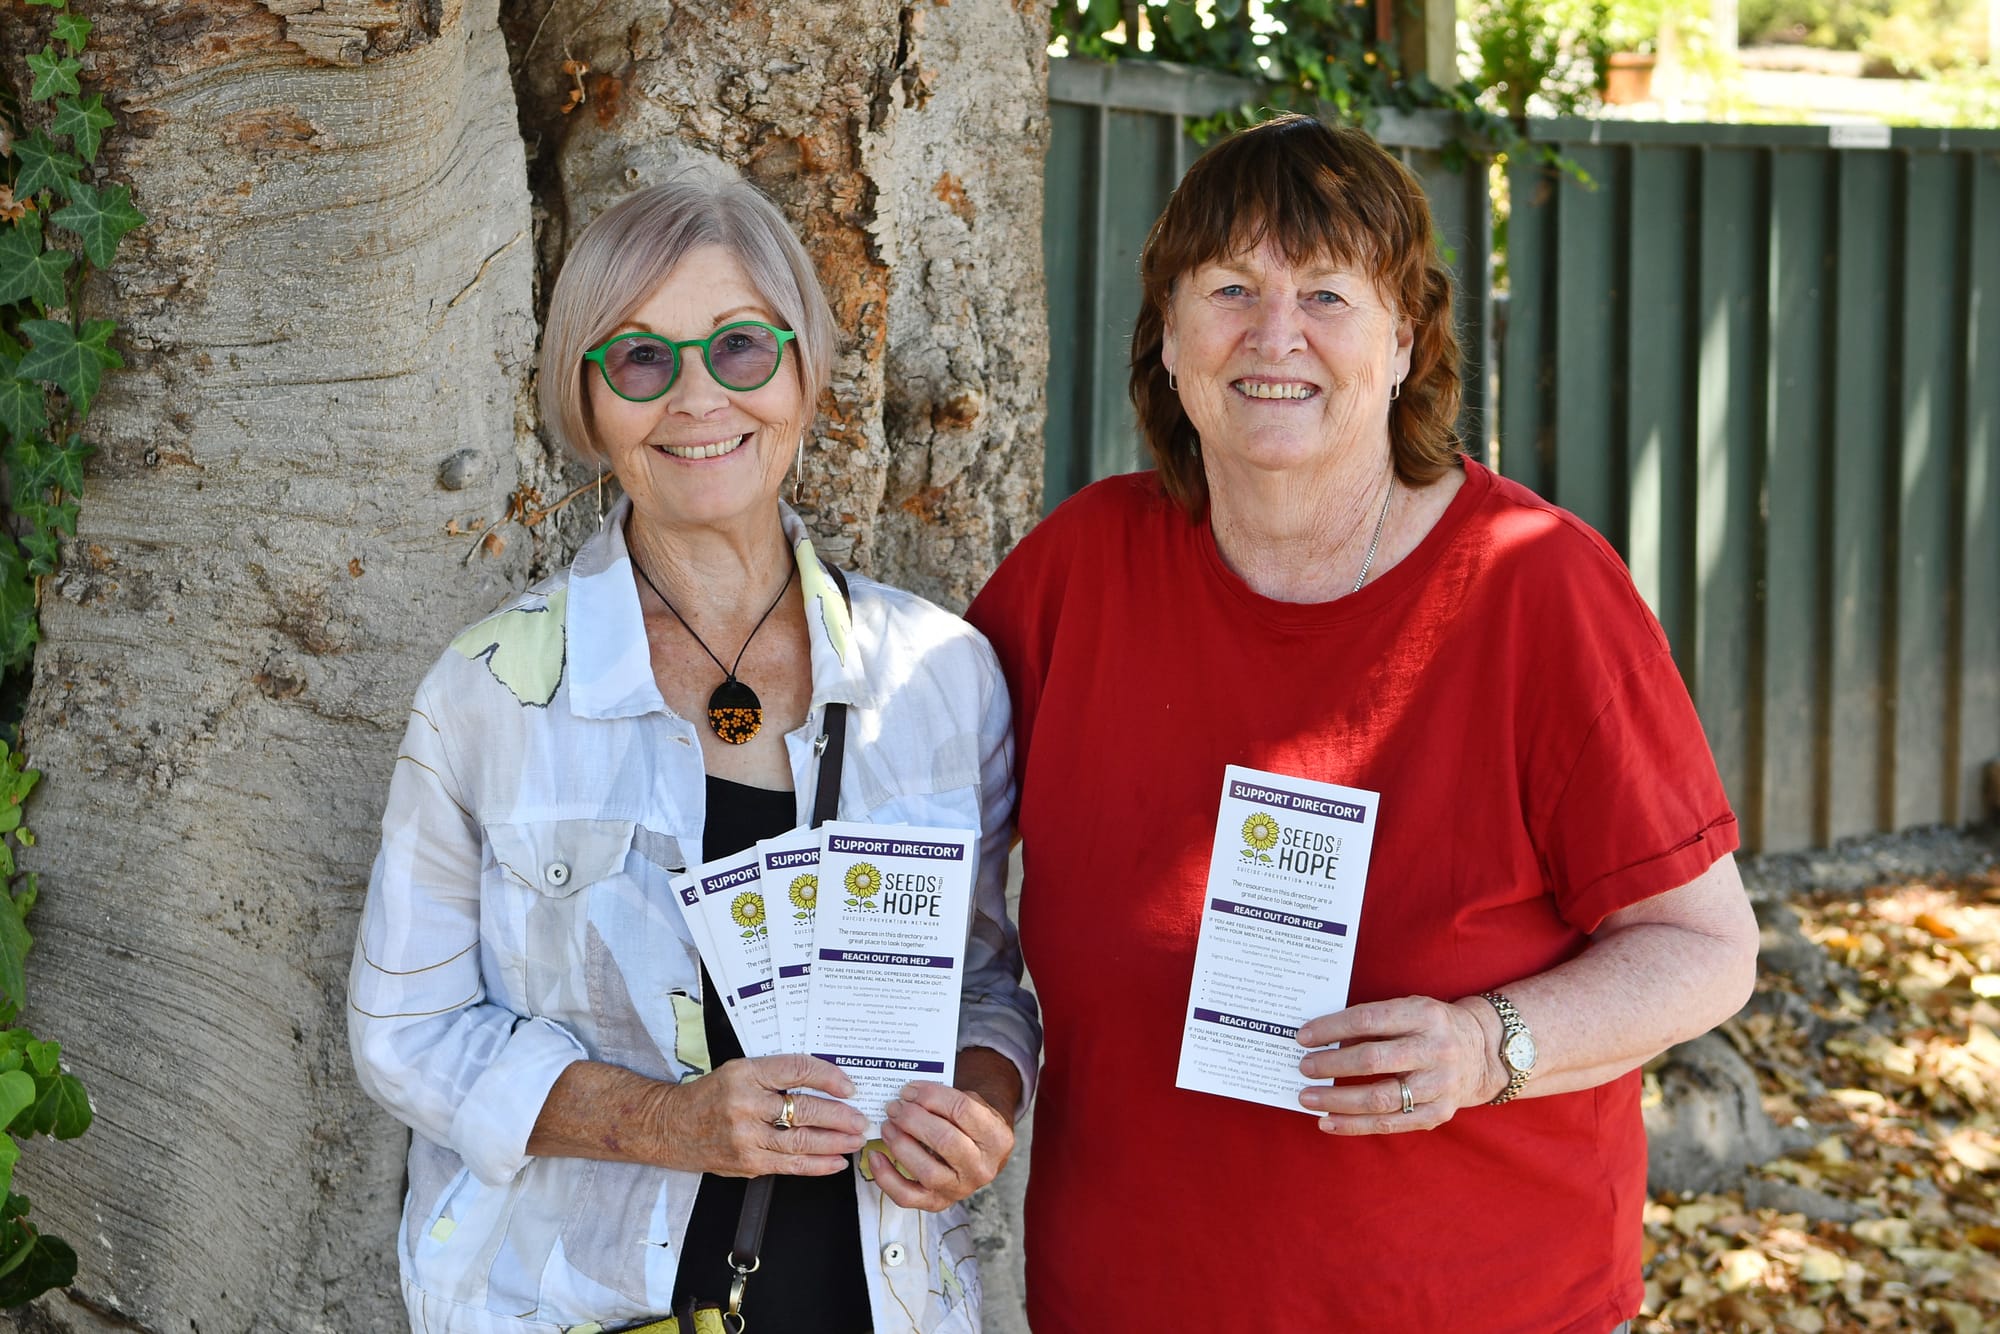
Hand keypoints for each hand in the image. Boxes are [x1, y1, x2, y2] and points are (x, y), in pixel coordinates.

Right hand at [661, 1052, 867, 1177]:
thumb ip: (775, 1076)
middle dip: (840, 1116)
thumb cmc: (710, 1095)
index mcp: (745, 1073)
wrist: (671, 1126)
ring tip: (855, 1140)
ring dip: (835, 1142)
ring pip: (801, 1141)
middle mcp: (745, 1103)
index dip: (828, 1077)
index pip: (797, 1070)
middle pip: (804, 1109)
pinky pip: (790, 1165)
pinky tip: (836, 1162)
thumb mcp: (739, 1071)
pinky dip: (817, 1165)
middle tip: (861, 1119)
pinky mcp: (747, 1163)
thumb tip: (825, 1085)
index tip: (849, 1087)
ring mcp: (746, 1137)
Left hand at [871, 1056, 1017, 1211]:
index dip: (932, 1096)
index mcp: (997, 1138)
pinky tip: (875, 1156)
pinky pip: (907, 1196)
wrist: (981, 1152)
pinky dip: (886, 1177)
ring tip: (888, 1125)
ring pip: (927, 1171)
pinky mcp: (937, 1203)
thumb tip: (908, 1094)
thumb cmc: (970, 1122)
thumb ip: (947, 1098)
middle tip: (895, 1107)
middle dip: (914, 1120)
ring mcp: (960, 1189)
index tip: (910, 1090)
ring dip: (901, 1144)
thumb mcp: (973, 1103)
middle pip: (946, 1141)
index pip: (963, 1110)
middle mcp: (982, 1168)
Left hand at [1294, 996, 1501, 1134]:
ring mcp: (1439, 1085)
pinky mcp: (1438, 1113)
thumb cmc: (1432, 1027)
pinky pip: (1390, 1124)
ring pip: (1380, 1098)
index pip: (1370, 1019)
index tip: (1304, 1037)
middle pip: (1374, 1060)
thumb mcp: (1411, 1009)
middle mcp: (1435, 1050)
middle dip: (1332, 1065)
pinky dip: (1354, 1125)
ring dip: (1337, 1100)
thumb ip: (1374, 1022)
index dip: (1332, 1028)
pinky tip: (1328, 1122)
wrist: (1483, 1052)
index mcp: (1425, 1015)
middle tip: (1304, 1067)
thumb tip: (1321, 1039)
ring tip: (1307, 1098)